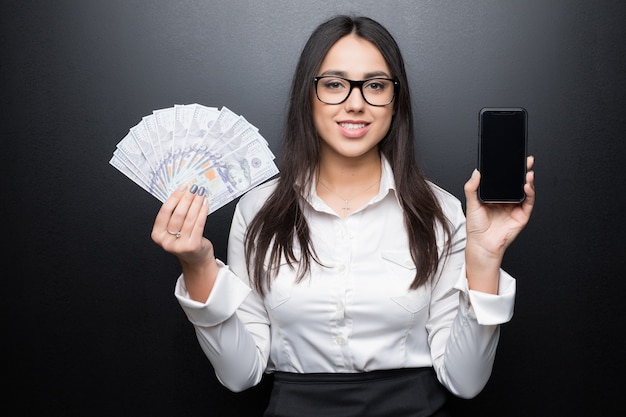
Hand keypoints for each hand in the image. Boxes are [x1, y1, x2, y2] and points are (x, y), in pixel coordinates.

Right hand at [152, 184, 217, 299]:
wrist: (196, 259)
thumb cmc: (185, 241)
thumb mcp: (174, 229)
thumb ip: (174, 214)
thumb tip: (183, 193)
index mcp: (158, 235)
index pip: (164, 212)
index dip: (174, 198)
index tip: (182, 188)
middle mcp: (166, 241)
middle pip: (177, 214)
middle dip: (187, 199)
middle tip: (193, 188)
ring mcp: (179, 245)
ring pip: (189, 218)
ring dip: (196, 203)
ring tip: (201, 194)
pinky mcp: (192, 246)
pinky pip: (198, 224)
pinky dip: (202, 212)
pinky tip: (205, 204)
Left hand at [463, 156, 534, 290]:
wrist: (482, 244)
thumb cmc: (476, 227)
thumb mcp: (471, 203)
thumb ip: (472, 188)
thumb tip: (476, 172)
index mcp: (495, 195)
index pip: (504, 179)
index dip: (509, 169)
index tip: (511, 158)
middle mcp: (507, 200)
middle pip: (517, 182)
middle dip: (523, 170)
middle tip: (527, 160)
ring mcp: (515, 207)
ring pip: (525, 190)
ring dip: (528, 180)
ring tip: (527, 172)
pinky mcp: (522, 215)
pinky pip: (528, 202)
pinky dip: (530, 193)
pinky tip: (526, 186)